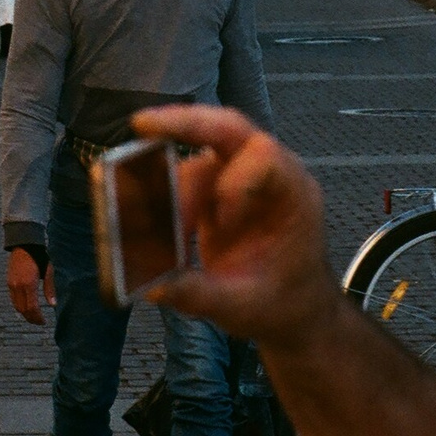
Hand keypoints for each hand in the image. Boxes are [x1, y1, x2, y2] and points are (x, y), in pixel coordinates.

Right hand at [7, 250, 54, 324]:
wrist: (23, 244)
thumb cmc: (39, 257)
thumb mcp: (48, 271)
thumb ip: (50, 289)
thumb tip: (53, 305)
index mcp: (29, 284)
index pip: (32, 308)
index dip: (38, 318)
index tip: (44, 322)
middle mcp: (18, 286)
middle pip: (23, 310)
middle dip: (31, 319)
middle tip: (39, 322)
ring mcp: (12, 285)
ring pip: (17, 306)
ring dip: (25, 314)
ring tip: (34, 316)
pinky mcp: (9, 283)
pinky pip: (13, 300)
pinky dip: (20, 306)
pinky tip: (27, 307)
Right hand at [131, 105, 343, 348]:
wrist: (294, 312)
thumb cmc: (283, 305)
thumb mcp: (243, 308)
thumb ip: (200, 295)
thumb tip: (153, 286)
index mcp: (293, 195)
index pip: (265, 156)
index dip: (235, 179)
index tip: (220, 222)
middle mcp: (271, 174)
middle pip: (230, 128)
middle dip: (186, 123)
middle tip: (141, 125)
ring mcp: (244, 177)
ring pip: (201, 152)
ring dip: (171, 178)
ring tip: (146, 216)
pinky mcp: (220, 188)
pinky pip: (190, 173)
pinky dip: (166, 188)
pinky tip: (149, 212)